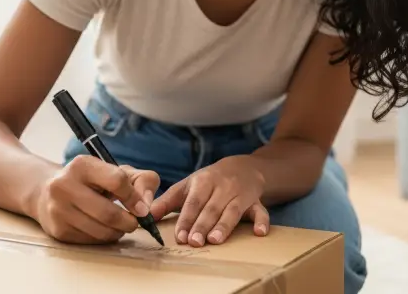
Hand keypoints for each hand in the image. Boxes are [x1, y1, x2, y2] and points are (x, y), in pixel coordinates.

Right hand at [33, 155, 159, 243]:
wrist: (48, 192)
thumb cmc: (91, 181)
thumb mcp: (117, 171)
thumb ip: (142, 180)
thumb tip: (146, 206)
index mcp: (82, 165)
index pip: (117, 181)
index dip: (134, 197)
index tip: (142, 208)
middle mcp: (64, 185)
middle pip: (108, 212)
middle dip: (129, 222)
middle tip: (135, 223)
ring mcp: (58, 209)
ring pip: (100, 230)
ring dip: (118, 232)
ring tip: (121, 226)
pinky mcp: (57, 230)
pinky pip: (90, 241)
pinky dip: (103, 238)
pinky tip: (104, 229)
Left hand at [150, 155, 268, 246]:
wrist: (243, 167)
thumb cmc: (209, 180)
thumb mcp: (188, 185)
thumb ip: (167, 201)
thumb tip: (146, 215)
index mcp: (203, 181)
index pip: (193, 201)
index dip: (187, 218)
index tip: (180, 235)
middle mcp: (222, 187)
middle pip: (211, 207)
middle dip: (203, 224)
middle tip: (195, 242)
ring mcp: (240, 194)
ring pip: (232, 211)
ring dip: (224, 225)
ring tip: (215, 240)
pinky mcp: (256, 201)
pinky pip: (261, 211)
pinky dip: (261, 221)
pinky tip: (259, 232)